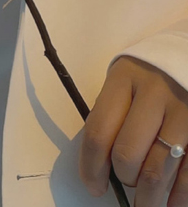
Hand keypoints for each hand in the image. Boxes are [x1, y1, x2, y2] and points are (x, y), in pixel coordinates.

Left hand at [78, 55, 187, 206]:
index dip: (92, 167)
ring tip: (145, 204)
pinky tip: (172, 203)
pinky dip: (179, 196)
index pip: (99, 132)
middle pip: (128, 155)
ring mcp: (183, 111)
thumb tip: (99, 166)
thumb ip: (111, 115)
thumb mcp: (124, 80)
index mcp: (124, 79)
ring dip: (149, 197)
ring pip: (158, 171)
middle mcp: (154, 92)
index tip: (94, 186)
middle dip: (124, 180)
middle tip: (126, 184)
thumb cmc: (148, 75)